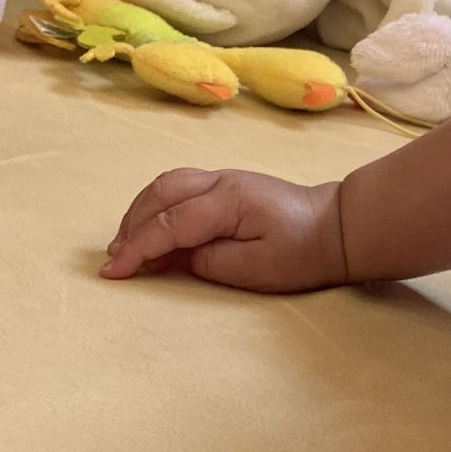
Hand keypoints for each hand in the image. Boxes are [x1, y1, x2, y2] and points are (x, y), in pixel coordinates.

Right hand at [101, 167, 345, 290]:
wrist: (338, 227)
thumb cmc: (303, 252)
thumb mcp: (256, 268)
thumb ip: (207, 261)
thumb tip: (169, 257)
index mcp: (227, 201)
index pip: (169, 223)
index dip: (137, 248)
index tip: (113, 273)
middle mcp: (220, 181)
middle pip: (160, 194)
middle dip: (131, 226)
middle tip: (114, 259)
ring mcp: (223, 178)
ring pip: (166, 185)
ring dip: (140, 212)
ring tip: (125, 244)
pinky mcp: (226, 185)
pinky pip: (180, 187)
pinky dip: (157, 206)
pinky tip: (151, 228)